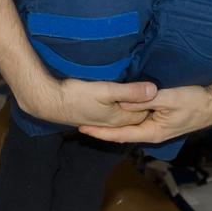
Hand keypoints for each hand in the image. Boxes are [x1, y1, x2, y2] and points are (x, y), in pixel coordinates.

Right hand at [18, 77, 157, 127]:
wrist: (50, 102)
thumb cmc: (77, 95)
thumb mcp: (106, 90)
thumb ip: (130, 91)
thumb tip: (154, 90)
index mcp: (120, 118)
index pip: (145, 112)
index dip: (153, 101)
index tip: (162, 88)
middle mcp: (112, 122)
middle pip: (135, 115)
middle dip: (145, 105)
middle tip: (155, 89)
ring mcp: (101, 120)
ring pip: (123, 114)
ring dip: (131, 106)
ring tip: (138, 92)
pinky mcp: (92, 115)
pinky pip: (112, 112)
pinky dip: (119, 106)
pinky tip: (116, 98)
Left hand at [77, 84, 211, 143]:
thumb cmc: (195, 102)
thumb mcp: (169, 99)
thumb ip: (145, 100)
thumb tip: (122, 102)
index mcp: (152, 132)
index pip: (119, 135)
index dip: (100, 132)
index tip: (82, 128)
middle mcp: (152, 132)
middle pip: (122, 132)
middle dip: (103, 128)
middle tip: (81, 122)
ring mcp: (156, 126)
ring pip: (130, 125)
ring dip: (113, 122)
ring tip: (94, 115)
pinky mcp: (160, 117)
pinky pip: (138, 118)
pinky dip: (125, 115)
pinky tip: (117, 108)